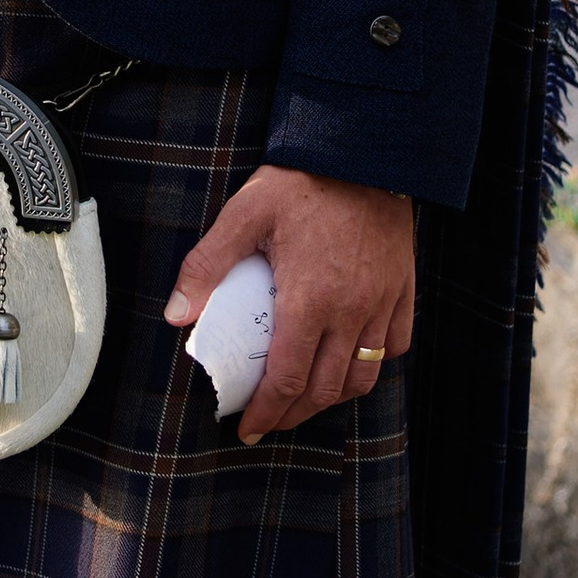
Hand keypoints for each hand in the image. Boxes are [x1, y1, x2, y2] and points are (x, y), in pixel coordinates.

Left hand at [165, 165, 415, 444]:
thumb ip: (207, 266)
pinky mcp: (403, 289)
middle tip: (270, 419)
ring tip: (307, 399)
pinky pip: (395, 344)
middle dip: (294, 414)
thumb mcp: (244, 215)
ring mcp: (382, 303)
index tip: (248, 427)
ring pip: (364, 375)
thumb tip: (175, 315)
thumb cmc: (301, 180)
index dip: (267, 412)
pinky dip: (374, 362)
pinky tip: (350, 358)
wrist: (364, 149)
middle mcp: (351, 312)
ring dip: (333, 397)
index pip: (287, 380)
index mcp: (310, 301)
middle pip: (326, 389)